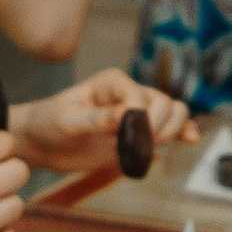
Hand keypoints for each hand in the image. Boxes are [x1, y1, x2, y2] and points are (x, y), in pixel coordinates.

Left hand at [7, 69, 192, 173]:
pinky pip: (175, 127)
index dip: (137, 120)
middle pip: (166, 105)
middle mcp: (130, 93)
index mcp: (112, 82)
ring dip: (167, 134)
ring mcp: (140, 112)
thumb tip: (129, 116)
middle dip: (154, 129)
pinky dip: (183, 133)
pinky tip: (187, 141)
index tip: (120, 138)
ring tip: (141, 149)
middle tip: (130, 146)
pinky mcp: (143, 132)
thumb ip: (98, 119)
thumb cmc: (49, 124)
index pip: (141, 97)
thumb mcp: (67, 121)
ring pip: (175, 114)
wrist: (44, 143)